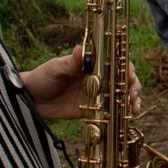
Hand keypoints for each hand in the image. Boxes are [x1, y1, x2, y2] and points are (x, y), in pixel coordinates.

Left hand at [22, 46, 142, 118]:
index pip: (115, 62)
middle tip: (133, 95)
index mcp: (92, 64)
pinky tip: (129, 118)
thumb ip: (70, 62)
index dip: (126, 67)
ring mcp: (98, 94)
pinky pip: (112, 111)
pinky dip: (122, 113)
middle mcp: (98, 77)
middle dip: (133, 86)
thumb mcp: (55, 68)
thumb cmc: (43, 77)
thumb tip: (80, 49)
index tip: (130, 76)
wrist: (32, 99)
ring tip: (134, 108)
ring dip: (131, 100)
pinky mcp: (94, 109)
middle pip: (123, 79)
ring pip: (121, 95)